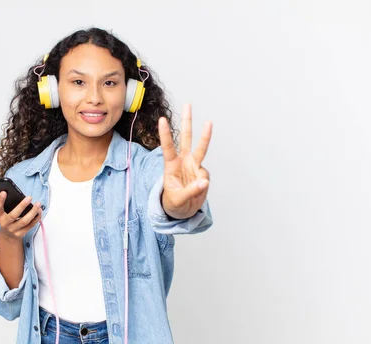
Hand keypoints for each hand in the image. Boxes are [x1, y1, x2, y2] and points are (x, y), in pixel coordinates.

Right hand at [0, 192, 41, 239]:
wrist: (8, 235)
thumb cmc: (7, 219)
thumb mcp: (3, 212)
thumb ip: (7, 204)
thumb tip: (15, 193)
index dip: (0, 200)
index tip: (4, 192)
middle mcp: (4, 223)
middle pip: (14, 215)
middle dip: (22, 206)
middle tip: (29, 197)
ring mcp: (12, 229)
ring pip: (24, 221)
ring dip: (33, 212)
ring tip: (38, 204)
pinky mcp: (20, 234)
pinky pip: (30, 225)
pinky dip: (36, 218)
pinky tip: (39, 211)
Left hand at [158, 103, 211, 219]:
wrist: (183, 210)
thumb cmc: (174, 203)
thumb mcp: (178, 200)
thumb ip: (190, 191)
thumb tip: (204, 181)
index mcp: (171, 165)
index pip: (167, 147)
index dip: (165, 134)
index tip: (162, 120)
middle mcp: (182, 161)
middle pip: (185, 138)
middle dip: (186, 122)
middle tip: (187, 105)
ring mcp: (193, 166)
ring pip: (200, 147)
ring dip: (205, 135)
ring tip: (209, 122)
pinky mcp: (202, 173)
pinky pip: (205, 176)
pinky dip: (203, 184)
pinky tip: (196, 191)